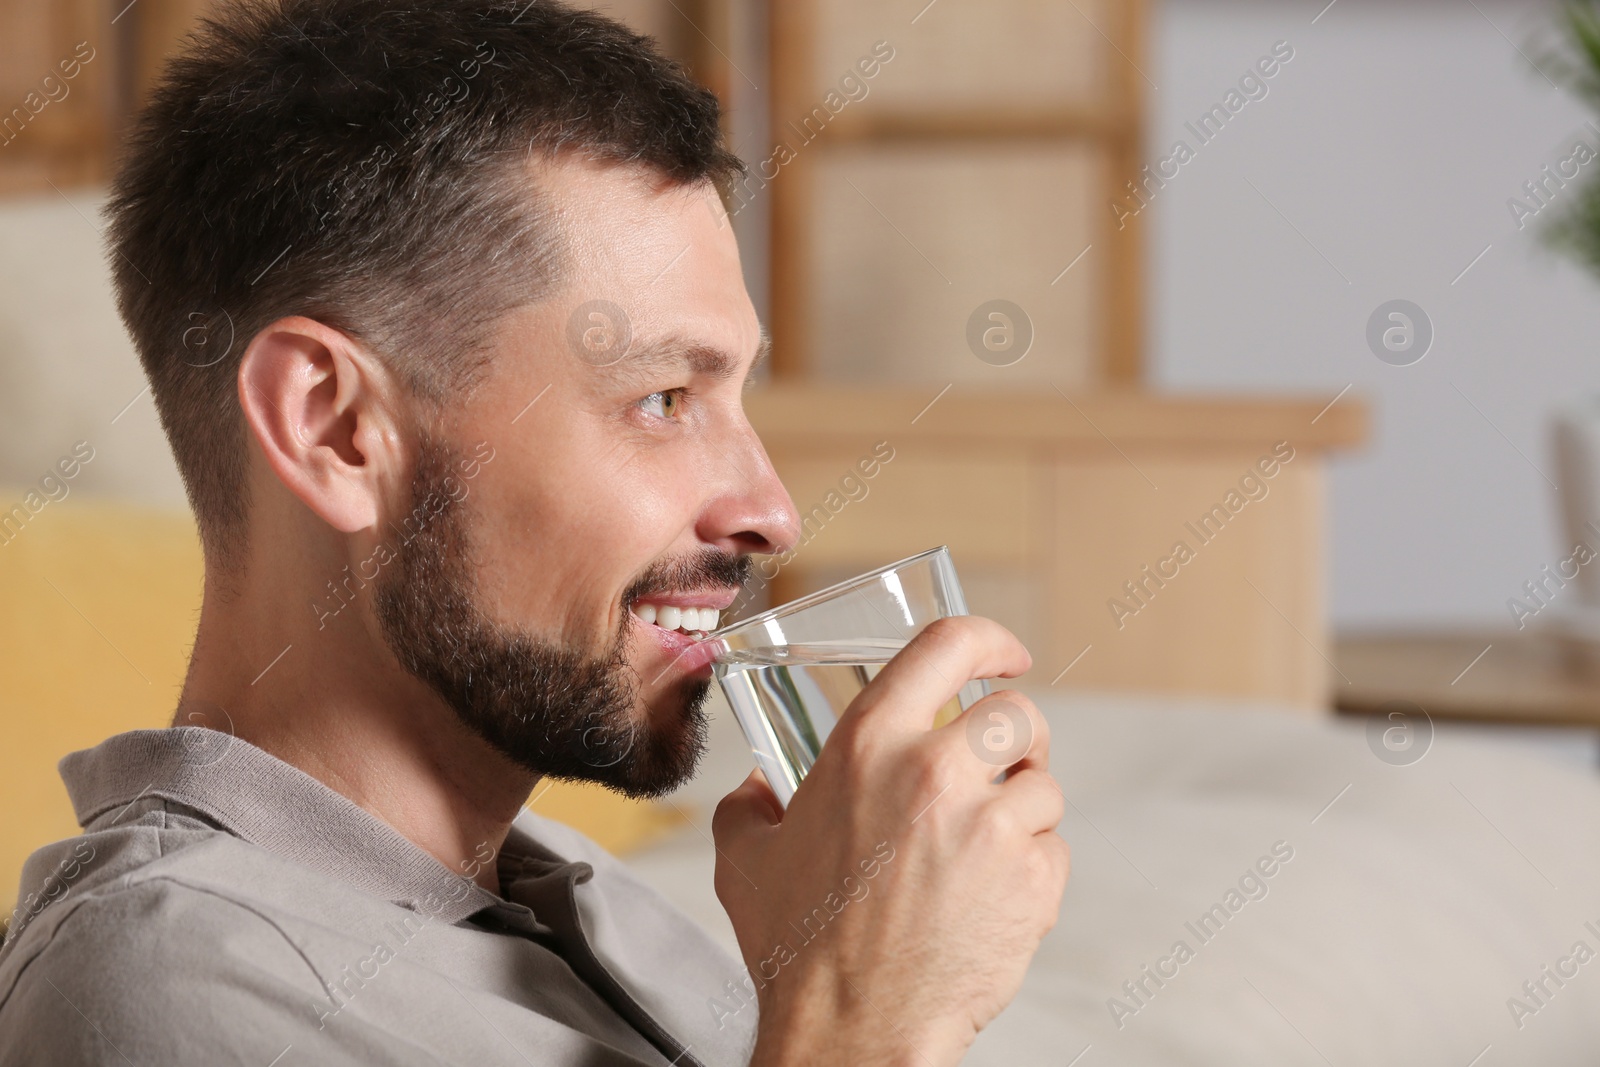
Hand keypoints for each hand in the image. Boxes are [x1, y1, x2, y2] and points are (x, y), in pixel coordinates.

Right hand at [712, 615, 1069, 1066]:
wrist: (849, 1030)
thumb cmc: (800, 950)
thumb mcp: (746, 860)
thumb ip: (749, 806)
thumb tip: (757, 788)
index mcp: (867, 745)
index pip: (947, 646)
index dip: (989, 639)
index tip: (1006, 655)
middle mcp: (933, 771)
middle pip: (1018, 714)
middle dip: (1019, 739)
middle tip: (1002, 767)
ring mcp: (990, 824)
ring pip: (1044, 787)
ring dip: (1022, 814)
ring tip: (980, 855)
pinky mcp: (1031, 879)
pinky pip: (1055, 850)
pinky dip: (1033, 870)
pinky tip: (989, 899)